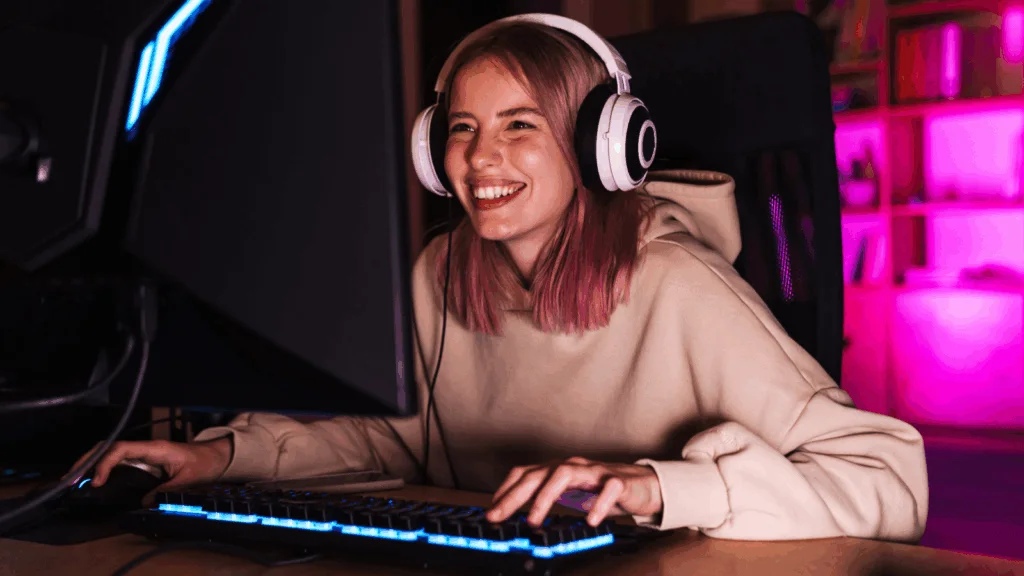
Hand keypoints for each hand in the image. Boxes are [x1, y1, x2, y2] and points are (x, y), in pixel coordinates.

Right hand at [69, 438, 232, 490]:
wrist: (214, 457)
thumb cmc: (203, 464)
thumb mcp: (187, 480)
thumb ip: (166, 490)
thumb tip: (143, 502)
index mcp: (154, 449)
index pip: (121, 449)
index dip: (105, 463)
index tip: (95, 481)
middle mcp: (145, 448)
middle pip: (109, 447)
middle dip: (88, 460)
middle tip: (70, 479)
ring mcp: (142, 453)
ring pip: (110, 452)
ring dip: (91, 463)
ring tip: (74, 479)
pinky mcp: (143, 460)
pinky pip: (117, 460)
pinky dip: (101, 467)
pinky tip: (91, 479)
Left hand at [487, 457, 661, 527]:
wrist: (644, 486)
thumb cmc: (602, 490)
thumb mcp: (569, 495)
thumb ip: (547, 500)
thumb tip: (517, 516)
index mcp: (558, 470)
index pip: (525, 473)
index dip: (505, 490)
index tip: (491, 510)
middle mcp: (573, 466)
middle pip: (539, 473)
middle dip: (516, 495)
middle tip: (500, 516)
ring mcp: (595, 471)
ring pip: (565, 474)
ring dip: (546, 496)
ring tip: (534, 519)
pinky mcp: (619, 481)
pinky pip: (608, 489)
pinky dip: (597, 504)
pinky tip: (590, 520)